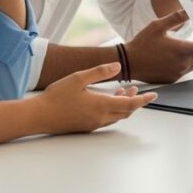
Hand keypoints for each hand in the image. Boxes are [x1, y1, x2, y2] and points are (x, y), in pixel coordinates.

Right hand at [34, 62, 156, 133]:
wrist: (39, 116)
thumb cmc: (56, 96)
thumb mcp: (78, 78)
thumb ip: (100, 72)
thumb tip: (118, 66)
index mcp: (101, 105)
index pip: (130, 104)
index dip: (144, 99)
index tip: (154, 95)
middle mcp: (100, 118)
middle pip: (126, 111)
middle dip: (135, 100)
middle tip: (137, 89)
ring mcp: (93, 124)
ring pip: (116, 116)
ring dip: (124, 105)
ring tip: (124, 90)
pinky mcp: (85, 126)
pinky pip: (106, 119)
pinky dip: (113, 109)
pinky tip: (107, 100)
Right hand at [124, 10, 192, 83]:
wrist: (129, 63)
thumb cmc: (142, 43)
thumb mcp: (157, 25)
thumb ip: (176, 18)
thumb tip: (190, 10)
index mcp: (182, 50)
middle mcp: (183, 63)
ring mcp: (178, 73)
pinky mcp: (173, 79)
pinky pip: (186, 71)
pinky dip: (187, 63)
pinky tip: (180, 55)